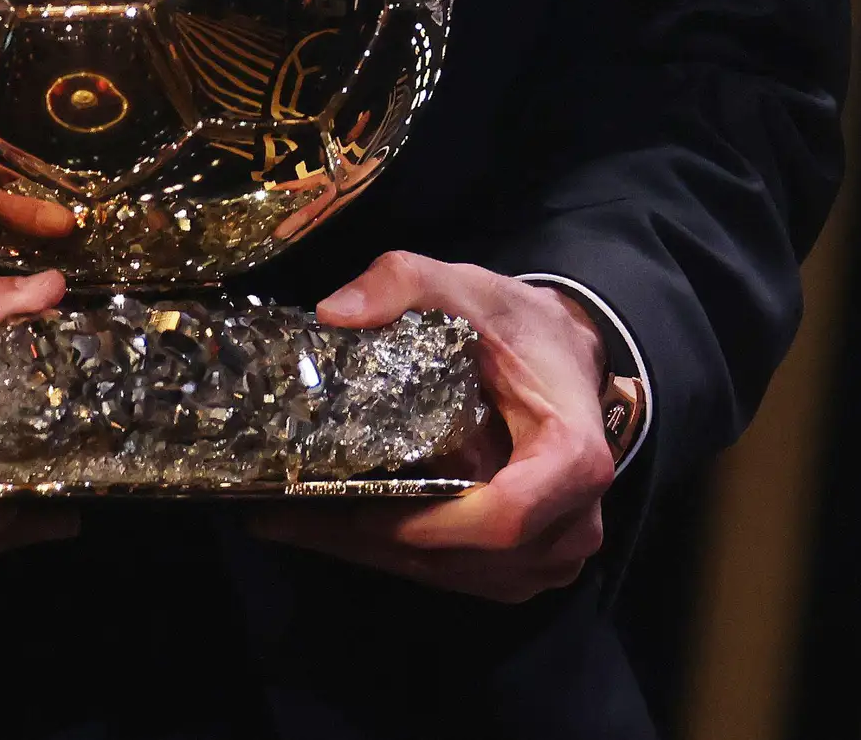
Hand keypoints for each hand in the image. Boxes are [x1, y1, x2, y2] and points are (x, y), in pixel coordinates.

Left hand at [246, 252, 617, 602]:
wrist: (566, 355)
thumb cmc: (521, 327)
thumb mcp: (467, 287)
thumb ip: (405, 282)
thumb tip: (333, 313)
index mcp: (572, 459)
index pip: (503, 518)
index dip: (426, 523)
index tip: (355, 509)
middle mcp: (574, 523)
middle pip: (465, 558)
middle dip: (372, 544)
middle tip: (285, 518)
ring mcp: (555, 556)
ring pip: (456, 576)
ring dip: (375, 557)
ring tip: (294, 524)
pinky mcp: (531, 568)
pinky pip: (462, 579)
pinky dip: (399, 559)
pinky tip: (341, 533)